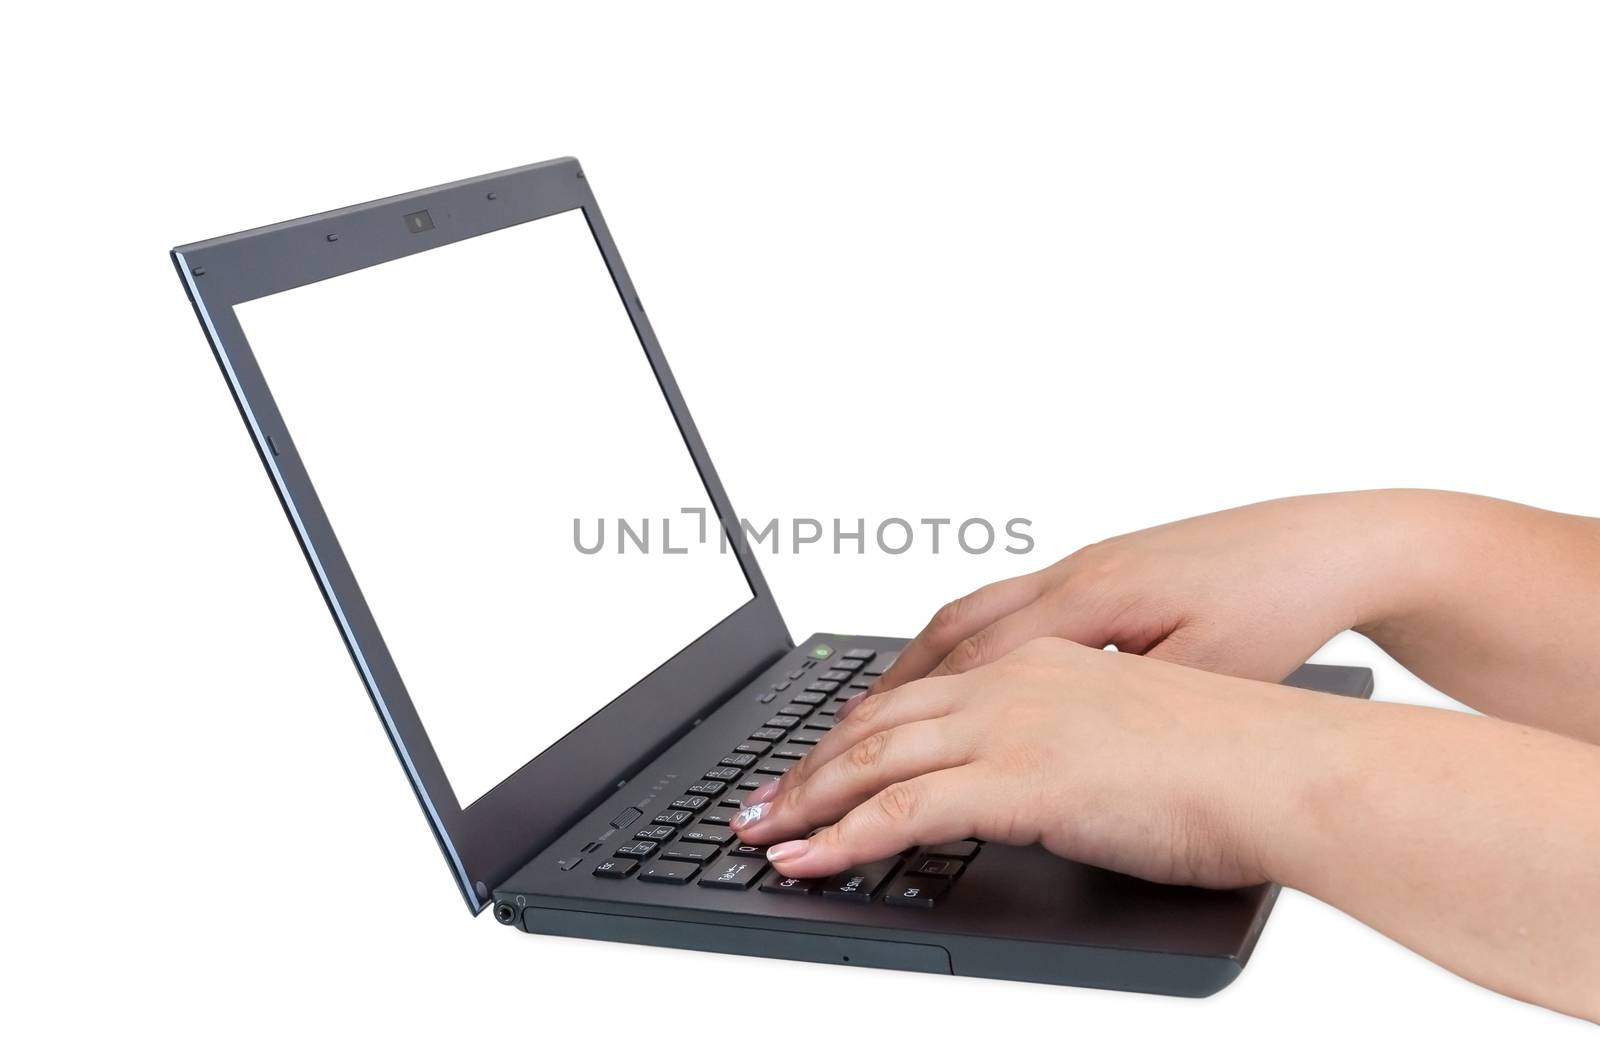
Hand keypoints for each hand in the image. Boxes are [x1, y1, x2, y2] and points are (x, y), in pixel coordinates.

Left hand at [733, 637, 1316, 885]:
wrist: (1292, 764)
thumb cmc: (1239, 759)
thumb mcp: (1137, 734)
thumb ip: (1075, 747)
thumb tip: (1052, 782)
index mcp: (1042, 662)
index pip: (922, 691)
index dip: (858, 730)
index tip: (817, 760)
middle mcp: (1016, 679)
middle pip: (879, 719)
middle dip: (809, 764)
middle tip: (761, 799)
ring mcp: (1013, 723)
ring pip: (874, 758)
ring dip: (806, 800)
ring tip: (759, 832)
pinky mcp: (1021, 777)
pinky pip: (902, 810)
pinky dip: (841, 838)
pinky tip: (805, 861)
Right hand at [866, 490, 1452, 696]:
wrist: (1336, 543)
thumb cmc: (1282, 608)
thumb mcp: (1209, 676)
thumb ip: (1126, 709)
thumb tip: (1057, 751)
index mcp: (1091, 600)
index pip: (969, 669)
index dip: (905, 724)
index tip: (856, 768)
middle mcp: (1070, 574)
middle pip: (946, 639)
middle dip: (880, 700)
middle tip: (826, 752)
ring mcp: (1080, 566)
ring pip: (965, 615)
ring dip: (908, 667)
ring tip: (860, 717)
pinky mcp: (1098, 568)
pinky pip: (998, 603)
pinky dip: (954, 641)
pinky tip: (947, 671)